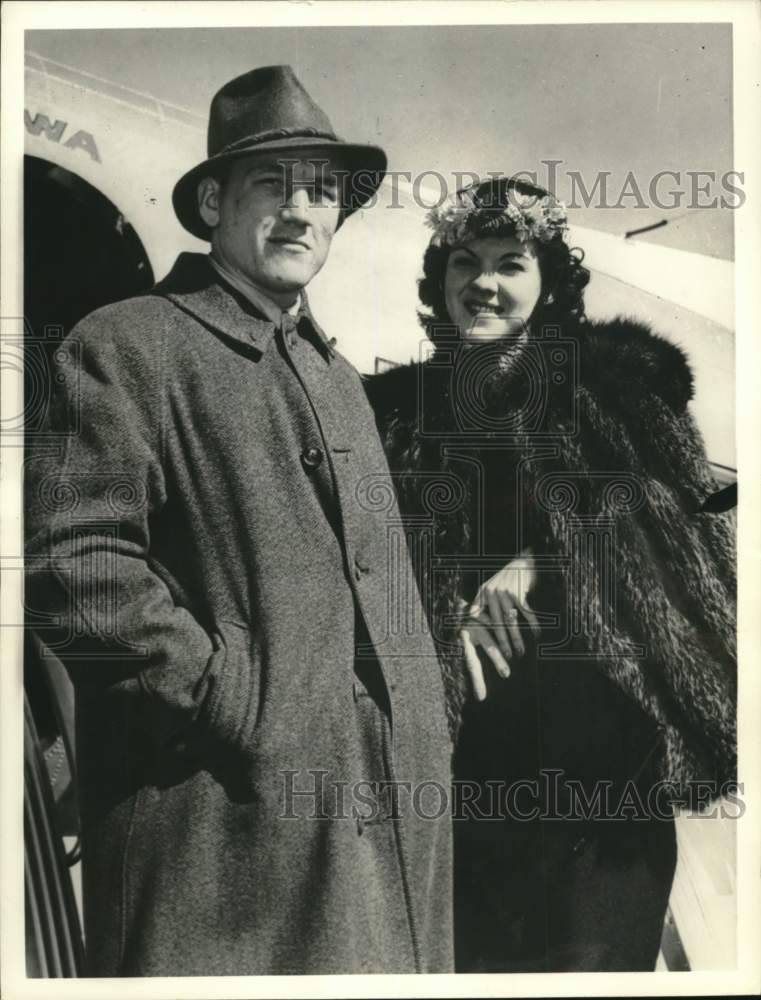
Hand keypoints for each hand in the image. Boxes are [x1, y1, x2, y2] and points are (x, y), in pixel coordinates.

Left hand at [459, 549, 539, 701]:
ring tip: (521, 651)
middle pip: (497, 623)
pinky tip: (537, 633)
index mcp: (483, 592)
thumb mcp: (490, 585)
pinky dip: (533, 624)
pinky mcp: (518, 592)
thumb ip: (482, 600)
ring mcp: (505, 593)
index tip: (490, 642)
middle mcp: (492, 593)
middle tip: (507, 656)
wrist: (524, 560)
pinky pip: (526, 612)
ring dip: (517, 638)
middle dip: (502, 642)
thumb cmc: (508, 576)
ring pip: (511, 621)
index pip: (480, 616)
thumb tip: (472, 614)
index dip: (485, 629)